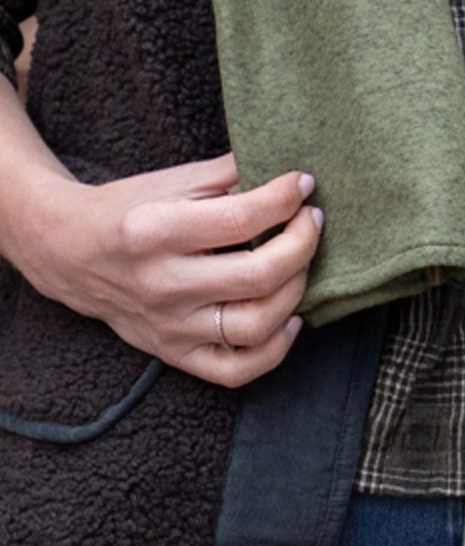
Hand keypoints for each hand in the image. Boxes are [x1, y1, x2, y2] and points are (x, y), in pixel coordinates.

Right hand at [26, 152, 322, 388]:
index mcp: (154, 231)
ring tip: (302, 262)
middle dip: (302, 243)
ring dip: (296, 290)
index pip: (241, 219)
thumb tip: (290, 175)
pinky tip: (289, 316)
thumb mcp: (173, 180)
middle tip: (312, 220)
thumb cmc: (129, 209)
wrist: (71, 253)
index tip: (303, 185)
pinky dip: (275, 349)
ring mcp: (167, 326)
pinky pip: (236, 371)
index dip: (285, 199)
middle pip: (258, 276)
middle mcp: (160, 284)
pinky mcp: (173, 354)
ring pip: (256, 325)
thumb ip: (230, 174)